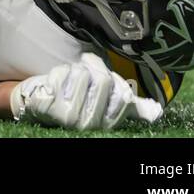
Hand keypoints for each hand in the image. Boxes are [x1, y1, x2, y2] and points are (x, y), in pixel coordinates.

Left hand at [10, 53, 164, 130]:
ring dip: (71, 70)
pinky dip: (56, 72)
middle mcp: (91, 124)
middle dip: (88, 69)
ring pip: (80, 74)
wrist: (36, 100)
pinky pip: (59, 76)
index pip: (121, 92)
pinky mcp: (48, 108)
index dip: (107, 75)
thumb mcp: (102, 99)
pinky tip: (51, 84)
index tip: (96, 76)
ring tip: (65, 81)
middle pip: (102, 80)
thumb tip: (156, 110)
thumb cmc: (72, 97)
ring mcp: (69, 118)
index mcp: (107, 121)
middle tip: (78, 75)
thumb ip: (129, 103)